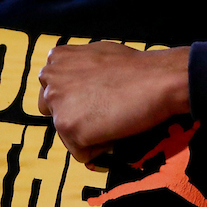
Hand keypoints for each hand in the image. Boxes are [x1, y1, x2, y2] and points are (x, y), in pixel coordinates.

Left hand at [38, 42, 190, 161]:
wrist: (157, 80)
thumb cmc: (135, 68)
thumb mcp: (96, 54)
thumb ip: (77, 68)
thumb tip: (76, 86)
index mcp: (55, 60)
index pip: (54, 92)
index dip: (79, 100)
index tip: (99, 98)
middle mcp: (49, 80)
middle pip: (56, 115)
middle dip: (78, 118)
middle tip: (106, 111)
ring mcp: (57, 104)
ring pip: (68, 135)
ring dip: (91, 134)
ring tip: (114, 117)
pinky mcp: (68, 127)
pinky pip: (81, 152)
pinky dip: (100, 148)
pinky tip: (115, 128)